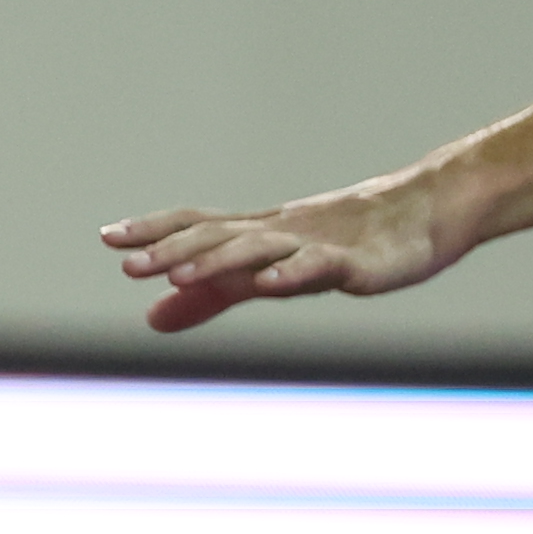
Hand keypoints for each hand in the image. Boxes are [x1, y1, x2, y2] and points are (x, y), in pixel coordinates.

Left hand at [101, 167, 460, 332]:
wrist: (424, 215)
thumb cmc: (342, 242)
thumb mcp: (266, 274)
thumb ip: (211, 296)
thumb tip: (151, 318)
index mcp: (254, 233)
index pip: (195, 224)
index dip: (153, 230)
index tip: (107, 237)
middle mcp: (278, 231)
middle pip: (217, 235)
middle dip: (172, 250)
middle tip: (127, 264)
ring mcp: (315, 244)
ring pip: (259, 248)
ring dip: (218, 261)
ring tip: (181, 275)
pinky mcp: (355, 263)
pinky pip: (320, 265)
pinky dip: (293, 271)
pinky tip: (271, 281)